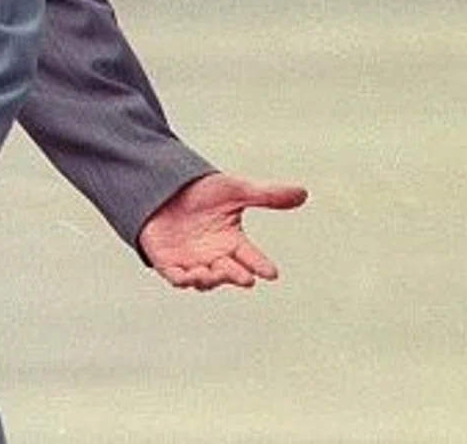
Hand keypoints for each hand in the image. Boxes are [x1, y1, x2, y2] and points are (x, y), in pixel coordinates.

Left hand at [139, 172, 307, 289]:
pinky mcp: (168, 262)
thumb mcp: (235, 190)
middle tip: (246, 279)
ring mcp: (192, 262)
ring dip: (210, 279)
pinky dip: (182, 279)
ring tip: (213, 274)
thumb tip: (303, 193)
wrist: (163, 186)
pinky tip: (189, 276)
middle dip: (237, 276)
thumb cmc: (202, 191)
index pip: (252, 257)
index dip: (261, 265)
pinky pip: (176, 277)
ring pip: (205, 279)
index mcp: (233, 242)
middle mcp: (215, 256)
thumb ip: (267, 195)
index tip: (272, 273)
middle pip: (230, 272)